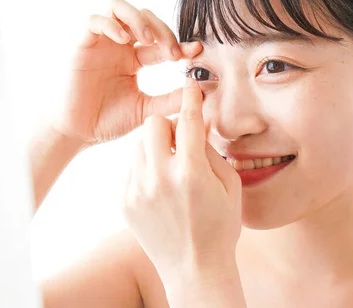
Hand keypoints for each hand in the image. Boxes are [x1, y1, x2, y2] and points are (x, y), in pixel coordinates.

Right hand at [50, 0, 202, 147]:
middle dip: (162, 29)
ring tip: (148, 39)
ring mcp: (100, 43)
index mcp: (134, 59)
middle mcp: (118, 46)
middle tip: (172, 52)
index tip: (196, 51)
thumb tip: (201, 90)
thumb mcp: (146, 110)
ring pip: (118, 7)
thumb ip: (170, 100)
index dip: (179, 42)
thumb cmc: (107, 121)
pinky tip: (125, 40)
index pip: (160, 42)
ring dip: (138, 18)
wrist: (77, 133)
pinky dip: (111, 24)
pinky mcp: (82, 45)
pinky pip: (94, 21)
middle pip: (144, 16)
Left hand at [121, 77, 242, 282]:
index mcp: (190, 173)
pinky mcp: (124, 200)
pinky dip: (145, 166)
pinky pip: (131, 166)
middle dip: (168, 126)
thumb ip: (211, 149)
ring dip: (154, 146)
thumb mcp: (229, 186)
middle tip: (180, 142)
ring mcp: (137, 190)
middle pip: (153, 124)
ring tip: (170, 167)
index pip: (187, 120)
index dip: (190, 98)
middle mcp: (159, 178)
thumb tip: (200, 119)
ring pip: (138, 144)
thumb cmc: (219, 226)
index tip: (190, 83)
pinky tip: (159, 185)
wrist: (193, 268)